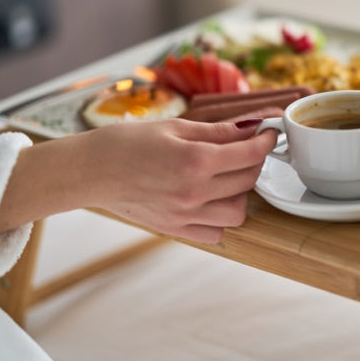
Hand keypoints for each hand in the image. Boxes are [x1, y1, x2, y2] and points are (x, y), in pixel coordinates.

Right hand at [84, 118, 277, 242]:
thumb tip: (251, 127)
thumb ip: (217, 132)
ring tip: (227, 177)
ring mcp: (186, 215)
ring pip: (238, 212)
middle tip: (246, 150)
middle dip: (254, 162)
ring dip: (241, 192)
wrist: (90, 171)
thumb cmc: (127, 143)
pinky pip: (216, 233)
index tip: (269, 134)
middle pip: (248, 180)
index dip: (266, 141)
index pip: (249, 154)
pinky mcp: (176, 229)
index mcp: (195, 161)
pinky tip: (211, 200)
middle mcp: (194, 192)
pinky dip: (221, 217)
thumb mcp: (174, 127)